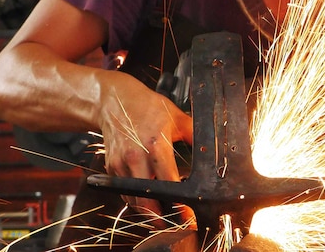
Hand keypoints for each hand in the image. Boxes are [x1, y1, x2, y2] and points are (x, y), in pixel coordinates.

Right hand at [97, 71, 193, 223]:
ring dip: (147, 210)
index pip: (168, 183)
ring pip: (133, 200)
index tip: (187, 215)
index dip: (179, 203)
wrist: (115, 100)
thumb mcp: (176, 117)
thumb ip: (195, 135)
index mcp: (155, 146)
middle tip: (174, 223)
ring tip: (163, 214)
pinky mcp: (111, 166)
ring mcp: (120, 164)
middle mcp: (136, 157)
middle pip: (146, 200)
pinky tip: (148, 198)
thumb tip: (213, 148)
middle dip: (160, 216)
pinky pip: (123, 191)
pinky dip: (135, 199)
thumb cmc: (146, 106)